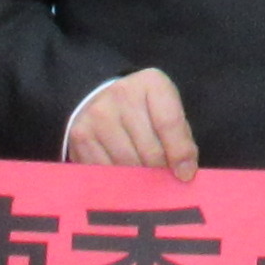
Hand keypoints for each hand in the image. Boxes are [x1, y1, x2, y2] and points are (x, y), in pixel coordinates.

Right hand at [68, 68, 200, 178]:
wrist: (101, 98)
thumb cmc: (144, 110)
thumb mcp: (168, 112)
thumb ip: (180, 138)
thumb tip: (184, 173)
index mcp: (152, 83)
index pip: (169, 123)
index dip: (180, 154)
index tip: (185, 175)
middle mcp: (122, 95)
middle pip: (149, 150)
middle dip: (160, 172)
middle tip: (163, 180)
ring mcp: (98, 115)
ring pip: (127, 164)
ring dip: (140, 180)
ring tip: (144, 181)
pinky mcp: (80, 135)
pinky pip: (105, 171)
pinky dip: (118, 181)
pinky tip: (124, 179)